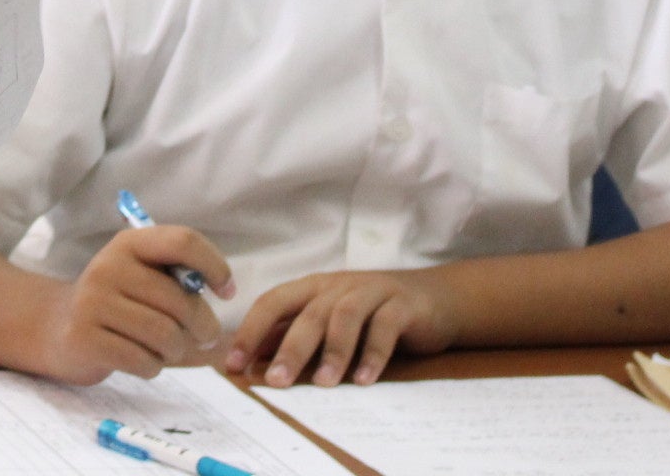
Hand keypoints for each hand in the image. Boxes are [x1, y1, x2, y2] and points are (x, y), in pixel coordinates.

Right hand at [27, 226, 235, 384]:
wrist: (57, 327)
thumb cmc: (117, 302)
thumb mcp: (141, 275)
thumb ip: (177, 275)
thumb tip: (224, 289)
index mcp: (129, 243)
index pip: (183, 241)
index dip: (215, 265)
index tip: (227, 291)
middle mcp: (108, 266)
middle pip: (179, 299)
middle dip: (204, 325)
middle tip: (205, 336)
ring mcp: (93, 302)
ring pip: (164, 334)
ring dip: (178, 349)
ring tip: (170, 349)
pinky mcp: (85, 338)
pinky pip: (143, 360)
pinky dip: (154, 366)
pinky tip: (145, 361)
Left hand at [225, 270, 459, 387]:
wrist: (435, 298)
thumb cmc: (373, 312)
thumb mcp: (330, 319)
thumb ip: (296, 332)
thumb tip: (256, 353)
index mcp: (314, 287)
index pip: (273, 302)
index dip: (251, 331)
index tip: (234, 364)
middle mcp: (339, 285)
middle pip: (309, 313)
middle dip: (290, 348)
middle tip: (276, 382)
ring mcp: (372, 291)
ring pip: (345, 316)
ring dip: (333, 351)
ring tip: (322, 383)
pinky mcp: (403, 305)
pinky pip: (385, 327)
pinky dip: (374, 353)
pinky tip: (364, 379)